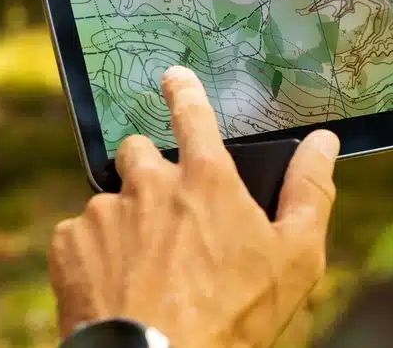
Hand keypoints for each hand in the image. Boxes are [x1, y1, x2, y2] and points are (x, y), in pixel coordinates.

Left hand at [48, 66, 339, 347]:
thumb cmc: (234, 314)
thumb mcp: (295, 257)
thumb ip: (310, 190)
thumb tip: (325, 141)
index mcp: (205, 178)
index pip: (192, 114)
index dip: (183, 91)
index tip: (173, 77)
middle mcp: (148, 183)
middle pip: (137, 150)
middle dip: (146, 168)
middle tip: (164, 211)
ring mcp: (102, 212)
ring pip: (109, 200)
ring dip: (124, 222)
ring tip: (144, 268)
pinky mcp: (67, 246)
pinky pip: (78, 237)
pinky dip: (94, 255)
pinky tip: (115, 286)